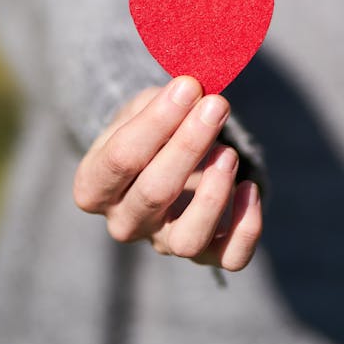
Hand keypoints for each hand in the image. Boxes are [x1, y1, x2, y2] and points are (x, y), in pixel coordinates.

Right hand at [73, 76, 261, 270]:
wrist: (160, 159)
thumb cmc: (148, 129)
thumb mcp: (141, 108)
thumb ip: (162, 102)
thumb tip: (193, 89)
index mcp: (94, 186)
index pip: (120, 159)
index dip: (156, 121)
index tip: (188, 86)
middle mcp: (124, 222)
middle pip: (154, 194)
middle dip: (189, 144)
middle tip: (216, 104)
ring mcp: (163, 242)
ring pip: (187, 239)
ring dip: (213, 194)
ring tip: (229, 153)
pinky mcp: (204, 254)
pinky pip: (229, 257)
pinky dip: (246, 227)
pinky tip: (249, 187)